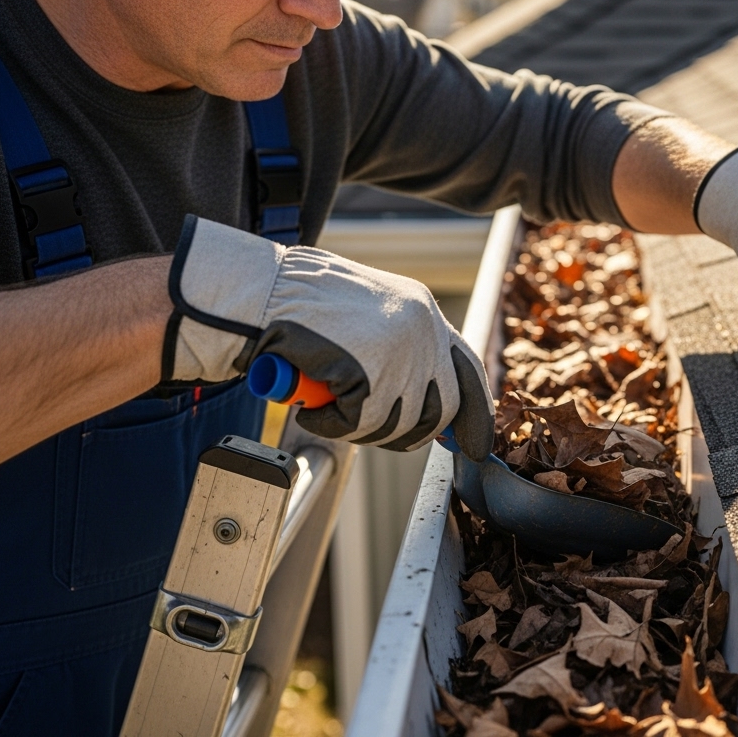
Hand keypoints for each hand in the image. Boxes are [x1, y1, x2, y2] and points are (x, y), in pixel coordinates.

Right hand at [164, 216, 493, 459]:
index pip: (468, 370)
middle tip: (369, 428)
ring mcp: (401, 352)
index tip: (473, 445)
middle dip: (409, 432)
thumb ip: (402, 350)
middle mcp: (423, 329)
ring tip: (327, 401)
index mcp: (424, 311)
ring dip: (359, 426)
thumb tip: (425, 405)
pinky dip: (329, 424)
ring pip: (399, 423)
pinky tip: (311, 404)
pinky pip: (359, 426)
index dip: (474, 413)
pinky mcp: (372, 374)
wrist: (263, 292)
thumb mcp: (369, 316)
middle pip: (440, 409)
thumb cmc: (301, 305)